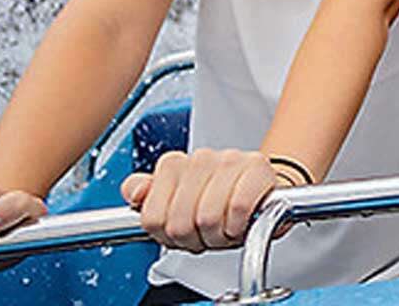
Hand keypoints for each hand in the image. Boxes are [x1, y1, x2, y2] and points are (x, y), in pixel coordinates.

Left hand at [120, 148, 278, 252]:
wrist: (263, 195)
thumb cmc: (219, 204)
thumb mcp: (175, 207)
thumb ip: (146, 198)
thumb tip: (135, 194)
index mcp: (173, 166)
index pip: (153, 218)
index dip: (167, 236)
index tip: (181, 232)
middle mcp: (200, 159)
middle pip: (179, 223)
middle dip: (194, 239)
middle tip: (206, 234)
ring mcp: (229, 160)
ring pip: (208, 216)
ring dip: (218, 236)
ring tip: (224, 229)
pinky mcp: (256, 168)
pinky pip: (238, 208)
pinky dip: (238, 226)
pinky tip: (240, 223)